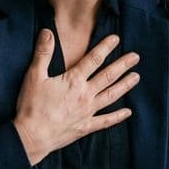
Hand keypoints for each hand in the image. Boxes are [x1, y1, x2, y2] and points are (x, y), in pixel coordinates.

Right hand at [13, 30, 139, 164]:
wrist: (32, 136)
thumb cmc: (31, 106)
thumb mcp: (34, 76)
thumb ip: (43, 53)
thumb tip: (48, 32)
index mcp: (73, 81)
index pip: (93, 59)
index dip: (105, 47)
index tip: (116, 39)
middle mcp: (85, 95)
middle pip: (108, 76)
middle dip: (123, 65)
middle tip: (136, 57)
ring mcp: (87, 112)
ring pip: (111, 96)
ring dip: (125, 85)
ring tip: (137, 77)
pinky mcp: (85, 127)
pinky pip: (105, 121)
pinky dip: (118, 117)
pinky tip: (128, 112)